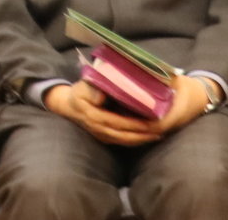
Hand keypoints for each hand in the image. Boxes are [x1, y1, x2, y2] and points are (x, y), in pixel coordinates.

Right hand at [44, 78, 163, 146]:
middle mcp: (99, 129)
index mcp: (94, 116)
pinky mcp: (104, 138)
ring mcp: (101, 136)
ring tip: (158, 135)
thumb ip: (92, 89)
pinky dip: (135, 141)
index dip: (134, 124)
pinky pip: (122, 142)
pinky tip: (146, 137)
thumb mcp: (82, 87)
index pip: (118, 122)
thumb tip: (103, 94)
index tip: (150, 122)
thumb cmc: (78, 94)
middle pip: (124, 136)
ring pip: (124, 141)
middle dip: (143, 135)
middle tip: (160, 131)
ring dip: (141, 140)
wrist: (66, 106)